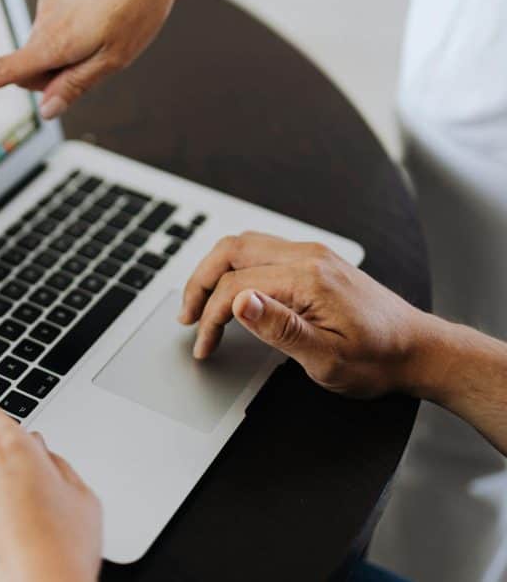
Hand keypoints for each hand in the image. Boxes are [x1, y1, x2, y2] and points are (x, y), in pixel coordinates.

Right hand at [0, 0, 197, 118]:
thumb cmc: (139, 9)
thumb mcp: (114, 60)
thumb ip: (75, 86)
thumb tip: (46, 110)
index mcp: (54, 43)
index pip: (3, 71)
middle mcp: (43, 22)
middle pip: (30, 68)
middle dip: (51, 76)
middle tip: (94, 64)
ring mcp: (47, 3)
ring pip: (44, 46)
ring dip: (65, 51)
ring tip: (104, 33)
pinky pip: (53, 24)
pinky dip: (69, 30)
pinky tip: (98, 15)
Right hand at [179, 231, 431, 397]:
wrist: (417, 349)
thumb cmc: (377, 360)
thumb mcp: (326, 358)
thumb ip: (279, 328)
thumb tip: (239, 301)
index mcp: (308, 279)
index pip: (236, 285)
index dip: (211, 316)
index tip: (204, 345)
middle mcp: (308, 256)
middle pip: (231, 250)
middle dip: (199, 282)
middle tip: (186, 316)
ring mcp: (311, 254)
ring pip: (243, 244)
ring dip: (213, 271)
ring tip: (200, 303)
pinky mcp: (313, 260)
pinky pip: (260, 250)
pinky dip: (234, 267)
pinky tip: (229, 291)